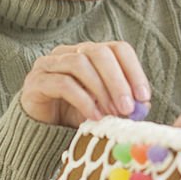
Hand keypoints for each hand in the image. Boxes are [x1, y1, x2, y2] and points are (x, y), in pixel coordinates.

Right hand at [20, 41, 149, 126]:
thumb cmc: (76, 115)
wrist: (41, 131)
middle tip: (128, 108)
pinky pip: (62, 83)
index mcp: (91, 53)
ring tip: (111, 114)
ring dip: (100, 90)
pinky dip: (83, 100)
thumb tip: (143, 104)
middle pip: (99, 53)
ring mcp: (50, 63)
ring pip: (80, 64)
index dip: (134, 70)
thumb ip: (123, 104)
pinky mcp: (37, 81)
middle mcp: (70, 51)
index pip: (118, 48)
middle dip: (118, 81)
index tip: (144, 96)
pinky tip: (93, 116)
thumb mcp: (105, 108)